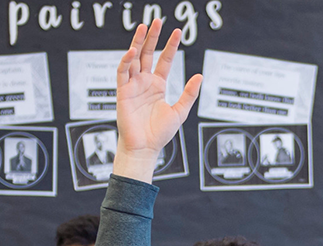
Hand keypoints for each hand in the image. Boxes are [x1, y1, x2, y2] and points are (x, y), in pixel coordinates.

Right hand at [113, 18, 202, 181]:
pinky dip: (126, 61)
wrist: (145, 148)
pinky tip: (133, 50)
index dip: (170, 46)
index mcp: (158, 86)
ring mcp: (133, 86)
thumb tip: (200, 76)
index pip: (164, 60)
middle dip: (152, 38)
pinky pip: (123, 73)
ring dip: (137, 42)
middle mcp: (144, 83)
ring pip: (134, 59)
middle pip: (147, 54)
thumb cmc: (160, 133)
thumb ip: (189, 94)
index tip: (178, 32)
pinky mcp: (122, 93)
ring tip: (143, 27)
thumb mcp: (180, 112)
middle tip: (157, 20)